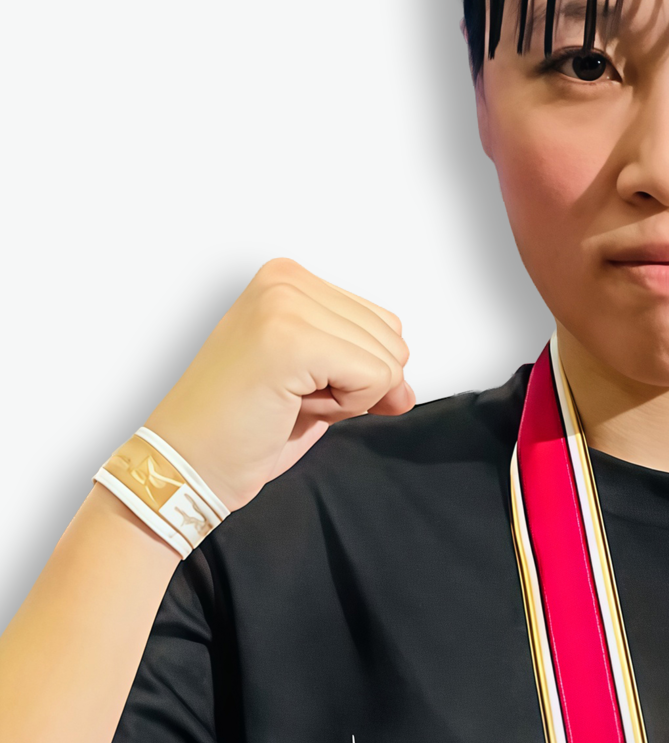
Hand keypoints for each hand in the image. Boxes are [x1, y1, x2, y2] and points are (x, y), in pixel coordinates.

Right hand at [144, 258, 413, 509]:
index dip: (358, 373)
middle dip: (355, 384)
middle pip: (391, 339)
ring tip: (287, 400)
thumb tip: (407, 388)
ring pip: (387, 360)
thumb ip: (363, 370)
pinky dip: (345, 408)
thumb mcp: (316, 386)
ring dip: (347, 397)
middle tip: (291, 396)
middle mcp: (285, 280)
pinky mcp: (291, 339)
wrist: (187, 463)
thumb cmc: (238, 428)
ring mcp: (285, 305)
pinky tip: (291, 407)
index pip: (383, 324)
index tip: (298, 385)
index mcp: (288, 279)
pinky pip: (375, 379)